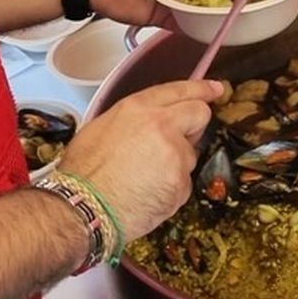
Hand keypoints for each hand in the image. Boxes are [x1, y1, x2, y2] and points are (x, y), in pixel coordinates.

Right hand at [58, 79, 225, 240]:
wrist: (82, 209)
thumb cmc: (83, 173)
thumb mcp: (101, 128)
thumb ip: (133, 119)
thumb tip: (146, 121)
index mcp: (140, 108)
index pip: (180, 90)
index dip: (201, 89)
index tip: (215, 89)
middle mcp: (163, 125)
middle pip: (200, 114)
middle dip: (194, 126)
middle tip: (179, 140)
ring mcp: (175, 155)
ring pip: (189, 155)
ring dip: (175, 165)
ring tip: (144, 179)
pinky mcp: (181, 183)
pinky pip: (183, 184)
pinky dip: (170, 190)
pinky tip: (147, 195)